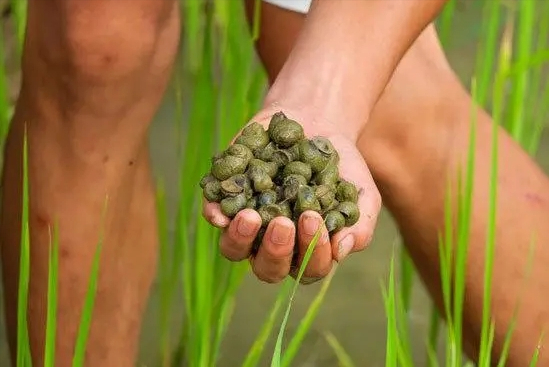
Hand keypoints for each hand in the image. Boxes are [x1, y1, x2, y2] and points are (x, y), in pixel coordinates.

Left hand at [202, 108, 380, 283]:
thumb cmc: (342, 168)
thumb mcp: (361, 194)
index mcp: (307, 251)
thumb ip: (359, 225)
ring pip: (234, 249)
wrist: (316, 126)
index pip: (308, 268)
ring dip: (240, 238)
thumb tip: (340, 249)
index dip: (311, 252)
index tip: (313, 218)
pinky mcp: (227, 199)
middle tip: (283, 222)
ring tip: (252, 216)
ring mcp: (248, 224)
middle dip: (275, 249)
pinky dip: (215, 214)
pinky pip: (214, 214)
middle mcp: (274, 244)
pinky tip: (221, 209)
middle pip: (268, 267)